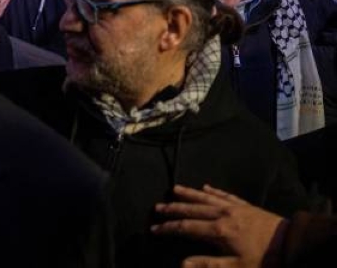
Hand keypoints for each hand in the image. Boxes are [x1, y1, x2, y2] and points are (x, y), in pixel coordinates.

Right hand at [151, 184, 286, 267]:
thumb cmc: (264, 259)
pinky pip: (225, 194)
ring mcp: (234, 207)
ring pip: (206, 197)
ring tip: (174, 189)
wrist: (292, 243)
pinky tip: (206, 186)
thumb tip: (181, 264)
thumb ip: (208, 264)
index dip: (168, 228)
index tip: (153, 228)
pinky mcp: (246, 205)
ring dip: (189, 193)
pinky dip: (213, 190)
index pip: (186, 227)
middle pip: (193, 209)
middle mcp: (222, 214)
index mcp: (218, 230)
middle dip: (173, 208)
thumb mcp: (236, 267)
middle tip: (157, 207)